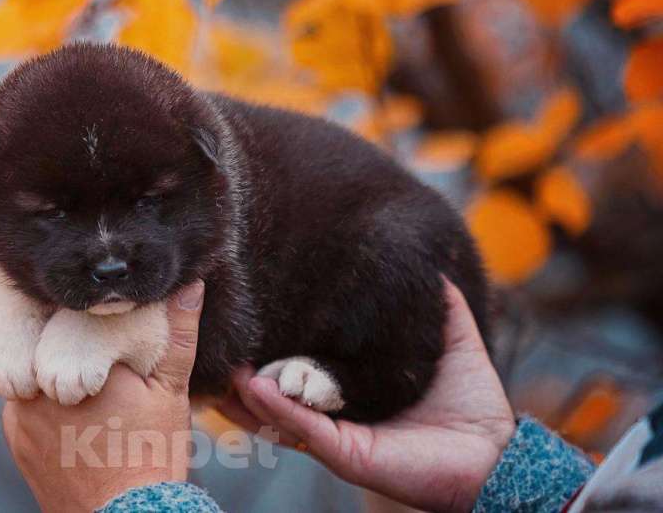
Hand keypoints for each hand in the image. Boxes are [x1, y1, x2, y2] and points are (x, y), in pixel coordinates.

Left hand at [2, 281, 204, 511]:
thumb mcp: (172, 390)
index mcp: (80, 362)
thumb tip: (190, 284)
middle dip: (63, 341)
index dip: (82, 316)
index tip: (96, 323)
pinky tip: (71, 416)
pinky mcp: (16, 438)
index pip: (69, 316)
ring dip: (50, 369)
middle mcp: (41, 384)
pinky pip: (23, 404)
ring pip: (33, 370)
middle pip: (45, 341)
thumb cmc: (153, 453)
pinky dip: (42, 403)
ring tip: (84, 387)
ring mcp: (23, 413)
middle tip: (91, 356)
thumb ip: (178, 333)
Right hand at [218, 280, 514, 512]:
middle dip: (244, 377)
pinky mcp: (346, 454)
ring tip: (224, 367)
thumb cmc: (471, 401)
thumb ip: (437, 301)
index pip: (299, 371)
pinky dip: (276, 408)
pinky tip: (254, 385)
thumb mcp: (449, 338)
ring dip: (248, 393)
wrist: (495, 451)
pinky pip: (303, 428)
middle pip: (275, 397)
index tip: (249, 321)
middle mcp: (335, 416)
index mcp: (350, 391)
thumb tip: (432, 261)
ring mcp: (336, 436)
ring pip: (278, 414)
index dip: (272, 351)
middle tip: (220, 347)